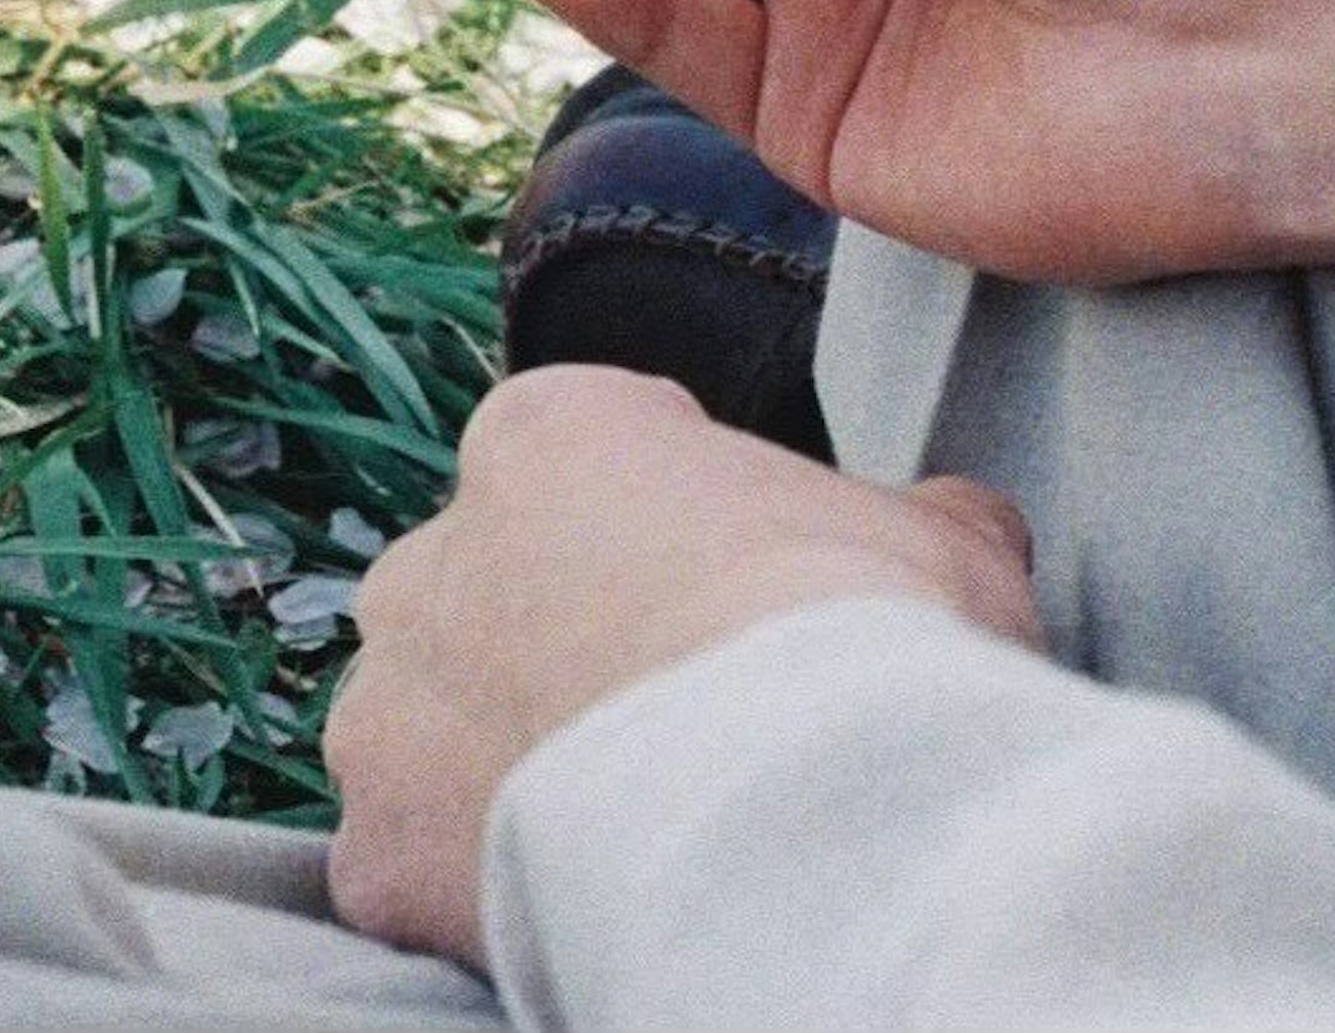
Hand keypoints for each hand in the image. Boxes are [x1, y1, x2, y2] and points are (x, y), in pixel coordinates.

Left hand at [323, 364, 1040, 968]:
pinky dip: (479, 888)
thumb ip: (918, 516)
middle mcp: (430, 557)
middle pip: (491, 592)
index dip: (674, 524)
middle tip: (679, 718)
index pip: (593, 455)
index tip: (736, 589)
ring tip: (630, 823)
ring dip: (506, 763)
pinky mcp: (377, 855)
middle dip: (564, 644)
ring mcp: (385, 712)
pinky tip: (575, 901)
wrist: (793, 808)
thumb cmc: (864, 638)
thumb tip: (958, 529)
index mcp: (551, 433)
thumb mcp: (944, 537)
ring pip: (433, 731)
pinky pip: (418, 866)